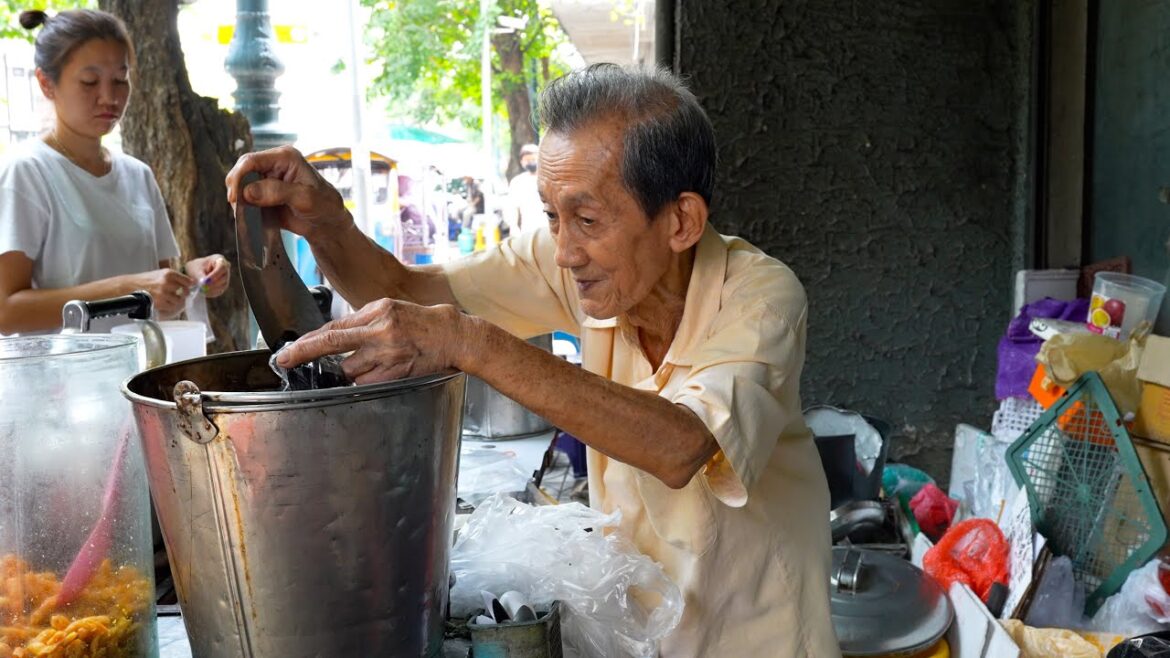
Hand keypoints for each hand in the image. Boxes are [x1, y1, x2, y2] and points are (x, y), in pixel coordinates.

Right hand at [129, 268, 194, 315]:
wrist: (129, 287)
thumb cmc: (144, 280)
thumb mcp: (160, 274)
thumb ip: (174, 278)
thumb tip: (189, 282)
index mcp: (169, 273)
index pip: (188, 280)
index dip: (189, 285)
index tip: (189, 287)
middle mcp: (168, 282)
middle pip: (185, 291)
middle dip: (182, 294)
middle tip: (178, 295)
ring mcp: (164, 292)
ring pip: (179, 300)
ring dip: (175, 301)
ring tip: (167, 299)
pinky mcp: (160, 302)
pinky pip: (171, 307)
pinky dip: (169, 307)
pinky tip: (163, 303)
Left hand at [185, 254, 230, 297]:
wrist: (194, 272)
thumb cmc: (195, 267)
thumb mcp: (195, 269)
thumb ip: (200, 276)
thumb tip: (204, 284)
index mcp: (219, 260)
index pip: (222, 267)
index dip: (215, 275)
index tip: (205, 281)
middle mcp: (225, 268)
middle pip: (224, 277)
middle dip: (213, 284)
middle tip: (202, 288)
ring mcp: (226, 278)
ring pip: (223, 285)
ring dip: (212, 289)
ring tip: (201, 291)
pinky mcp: (223, 286)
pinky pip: (220, 291)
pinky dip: (212, 293)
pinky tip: (204, 293)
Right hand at [225, 145, 351, 240]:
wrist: (328, 224)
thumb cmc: (324, 207)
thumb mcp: (305, 198)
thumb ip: (277, 192)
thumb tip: (247, 191)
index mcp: (285, 157)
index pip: (251, 160)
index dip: (238, 176)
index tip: (235, 197)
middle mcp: (274, 164)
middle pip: (242, 170)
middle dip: (236, 188)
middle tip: (237, 208)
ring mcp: (268, 179)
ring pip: (241, 184)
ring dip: (239, 198)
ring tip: (245, 214)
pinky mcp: (264, 194)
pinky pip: (246, 197)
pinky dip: (243, 206)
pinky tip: (248, 216)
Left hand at [275, 299, 465, 384]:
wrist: (451, 335)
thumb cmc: (419, 321)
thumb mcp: (389, 309)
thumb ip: (361, 320)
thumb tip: (332, 335)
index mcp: (377, 312)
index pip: (333, 328)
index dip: (305, 342)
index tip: (286, 351)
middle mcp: (381, 332)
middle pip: (333, 347)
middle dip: (305, 355)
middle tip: (286, 361)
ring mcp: (388, 355)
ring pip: (350, 371)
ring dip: (349, 370)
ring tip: (369, 361)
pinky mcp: (396, 374)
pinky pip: (367, 383)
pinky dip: (364, 380)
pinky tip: (378, 370)